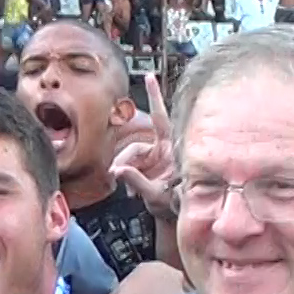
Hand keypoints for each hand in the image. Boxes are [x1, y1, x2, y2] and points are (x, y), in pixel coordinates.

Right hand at [106, 73, 175, 220]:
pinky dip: (127, 176)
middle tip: (118, 175)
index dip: (154, 96)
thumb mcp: (156, 195)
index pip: (161, 118)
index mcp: (172, 148)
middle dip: (125, 161)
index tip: (149, 77)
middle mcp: (163, 149)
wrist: (175, 216)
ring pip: (130, 157)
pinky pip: (130, 165)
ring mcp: (155, 157)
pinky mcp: (148, 165)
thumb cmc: (174, 205)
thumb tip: (118, 171)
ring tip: (130, 190)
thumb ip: (137, 181)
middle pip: (135, 147)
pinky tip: (130, 190)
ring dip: (126, 172)